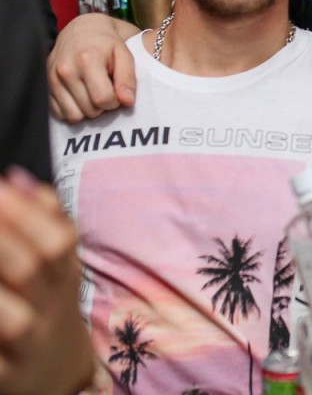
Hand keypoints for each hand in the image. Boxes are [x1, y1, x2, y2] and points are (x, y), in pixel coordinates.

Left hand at [0, 169, 93, 394]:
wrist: (54, 379)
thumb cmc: (47, 307)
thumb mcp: (59, 268)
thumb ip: (45, 221)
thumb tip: (17, 178)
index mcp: (63, 278)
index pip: (60, 239)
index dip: (29, 212)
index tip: (0, 185)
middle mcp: (50, 309)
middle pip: (33, 269)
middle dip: (2, 238)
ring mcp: (26, 346)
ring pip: (11, 318)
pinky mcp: (5, 376)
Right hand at [47, 14, 138, 123]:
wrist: (80, 31)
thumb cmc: (107, 43)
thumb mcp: (124, 53)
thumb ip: (128, 78)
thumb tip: (127, 101)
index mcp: (87, 60)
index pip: (103, 99)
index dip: (116, 100)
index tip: (118, 91)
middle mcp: (65, 70)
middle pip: (90, 110)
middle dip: (103, 106)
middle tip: (106, 89)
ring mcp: (52, 79)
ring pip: (74, 116)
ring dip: (88, 110)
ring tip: (94, 92)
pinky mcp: (45, 87)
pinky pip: (60, 114)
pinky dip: (73, 109)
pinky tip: (81, 95)